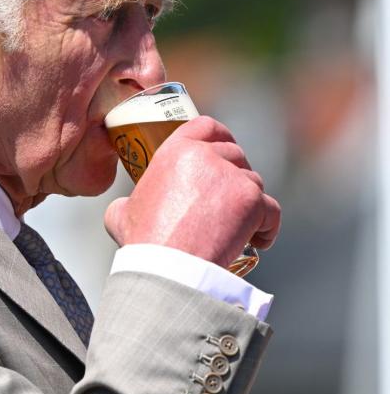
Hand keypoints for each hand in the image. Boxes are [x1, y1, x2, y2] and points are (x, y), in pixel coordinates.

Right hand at [104, 116, 281, 265]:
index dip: (219, 135)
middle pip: (235, 155)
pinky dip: (267, 226)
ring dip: (248, 202)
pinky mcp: (254, 202)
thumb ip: (130, 200)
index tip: (223, 148)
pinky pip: (271, 209)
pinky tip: (256, 240)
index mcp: (175, 152)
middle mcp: (207, 157)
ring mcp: (234, 178)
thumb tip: (128, 207)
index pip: (206, 126)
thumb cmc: (145, 242)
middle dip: (234, 175)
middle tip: (226, 200)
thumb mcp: (121, 212)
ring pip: (254, 182)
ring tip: (235, 227)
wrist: (169, 267)